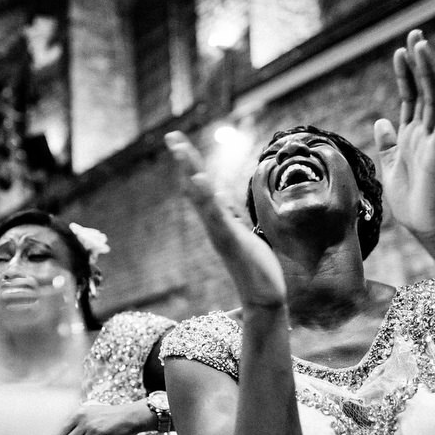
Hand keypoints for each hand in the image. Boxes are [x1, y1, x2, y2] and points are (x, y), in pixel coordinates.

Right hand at [165, 130, 286, 310]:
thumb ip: (230, 213)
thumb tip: (220, 192)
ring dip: (191, 174)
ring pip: (202, 200)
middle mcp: (213, 226)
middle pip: (195, 188)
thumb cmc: (255, 267)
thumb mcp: (243, 232)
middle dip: (185, 162)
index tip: (178, 140)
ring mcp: (220, 234)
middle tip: (172, 136)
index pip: (200, 187)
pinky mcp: (231, 242)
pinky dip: (207, 199)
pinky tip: (200, 180)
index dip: (190, 163)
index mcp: (217, 221)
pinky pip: (217, 218)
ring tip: (182, 151)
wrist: (263, 298)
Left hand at [373, 29, 434, 237]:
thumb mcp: (388, 166)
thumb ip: (386, 142)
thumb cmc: (410, 199)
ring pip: (432, 98)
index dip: (403, 72)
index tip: (400, 50)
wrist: (424, 225)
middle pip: (421, 88)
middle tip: (414, 32)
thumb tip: (381, 118)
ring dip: (428, 71)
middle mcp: (424, 131)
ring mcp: (434, 138)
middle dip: (417, 61)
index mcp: (410, 133)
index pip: (408, 95)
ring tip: (423, 45)